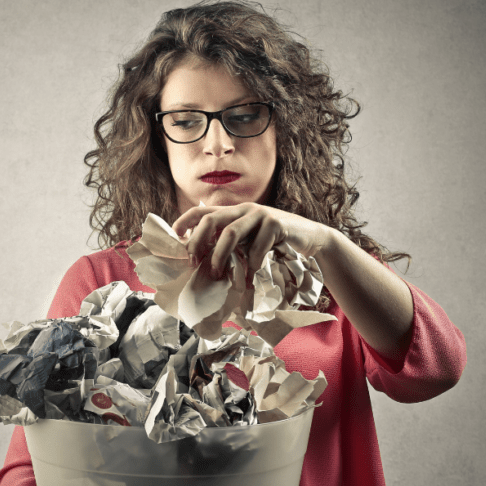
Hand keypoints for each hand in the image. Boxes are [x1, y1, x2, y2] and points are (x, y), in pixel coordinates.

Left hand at [172, 201, 413, 357]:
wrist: (311, 240)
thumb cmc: (276, 245)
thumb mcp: (250, 242)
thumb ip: (232, 246)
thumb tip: (204, 266)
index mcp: (234, 212)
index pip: (201, 211)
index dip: (184, 222)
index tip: (174, 240)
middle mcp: (244, 210)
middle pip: (211, 220)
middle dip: (199, 242)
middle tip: (195, 264)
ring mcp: (261, 215)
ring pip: (231, 232)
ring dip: (221, 255)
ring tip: (218, 274)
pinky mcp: (277, 224)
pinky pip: (257, 245)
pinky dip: (252, 263)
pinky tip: (252, 275)